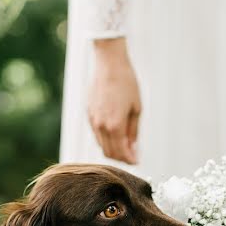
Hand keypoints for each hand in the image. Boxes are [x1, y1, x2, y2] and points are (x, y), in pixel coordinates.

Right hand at [88, 38, 140, 164]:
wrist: (110, 65)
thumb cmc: (127, 84)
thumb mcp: (136, 109)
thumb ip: (134, 131)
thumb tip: (134, 147)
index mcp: (115, 126)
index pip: (121, 153)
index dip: (130, 160)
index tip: (137, 160)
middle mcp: (101, 126)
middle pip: (109, 153)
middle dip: (121, 157)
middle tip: (132, 155)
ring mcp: (93, 120)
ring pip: (101, 144)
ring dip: (113, 149)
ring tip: (125, 145)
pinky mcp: (89, 114)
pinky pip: (97, 134)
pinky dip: (106, 139)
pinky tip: (115, 134)